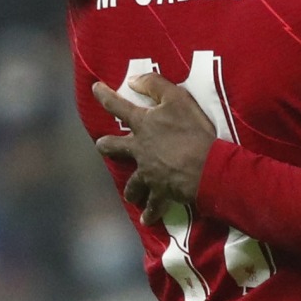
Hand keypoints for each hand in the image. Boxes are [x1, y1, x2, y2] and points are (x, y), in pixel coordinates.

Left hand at [93, 73, 215, 222]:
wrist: (206, 167)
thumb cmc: (193, 130)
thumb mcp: (178, 98)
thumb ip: (156, 86)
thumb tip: (133, 80)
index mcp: (143, 125)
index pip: (119, 106)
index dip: (105, 96)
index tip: (94, 88)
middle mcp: (140, 149)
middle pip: (114, 148)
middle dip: (107, 146)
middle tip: (101, 146)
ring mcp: (148, 173)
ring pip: (131, 184)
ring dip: (131, 189)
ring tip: (131, 194)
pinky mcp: (160, 192)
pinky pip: (153, 206)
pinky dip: (151, 213)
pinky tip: (148, 219)